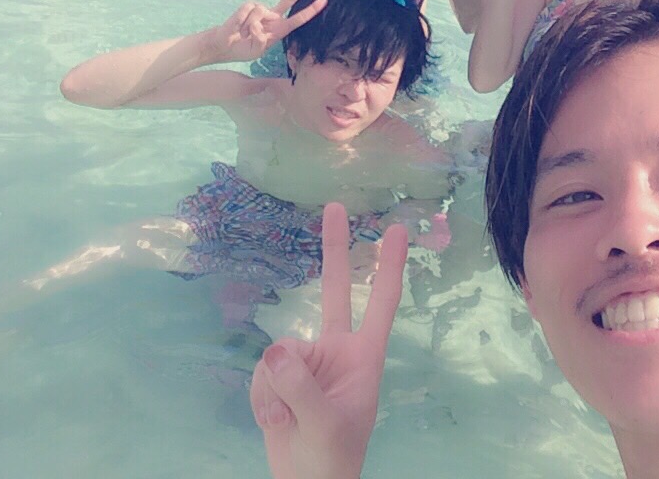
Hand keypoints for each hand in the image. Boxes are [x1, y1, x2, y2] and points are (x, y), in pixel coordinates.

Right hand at [207, 0, 326, 62]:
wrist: (224, 45)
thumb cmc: (243, 49)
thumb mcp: (257, 51)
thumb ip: (262, 40)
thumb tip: (259, 24)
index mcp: (279, 29)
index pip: (297, 19)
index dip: (310, 10)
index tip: (324, 0)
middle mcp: (272, 17)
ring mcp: (260, 10)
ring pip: (261, 12)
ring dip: (250, 27)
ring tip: (244, 34)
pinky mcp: (248, 6)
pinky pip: (249, 11)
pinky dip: (243, 22)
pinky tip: (238, 27)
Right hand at [251, 204, 407, 478]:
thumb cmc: (331, 459)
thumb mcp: (323, 423)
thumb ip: (301, 385)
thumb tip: (278, 346)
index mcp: (364, 358)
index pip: (383, 304)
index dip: (390, 267)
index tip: (397, 230)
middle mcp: (337, 350)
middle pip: (336, 289)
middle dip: (334, 249)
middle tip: (337, 206)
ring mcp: (307, 361)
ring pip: (281, 350)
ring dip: (276, 389)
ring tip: (290, 421)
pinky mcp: (278, 376)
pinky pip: (261, 372)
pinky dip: (262, 399)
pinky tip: (276, 421)